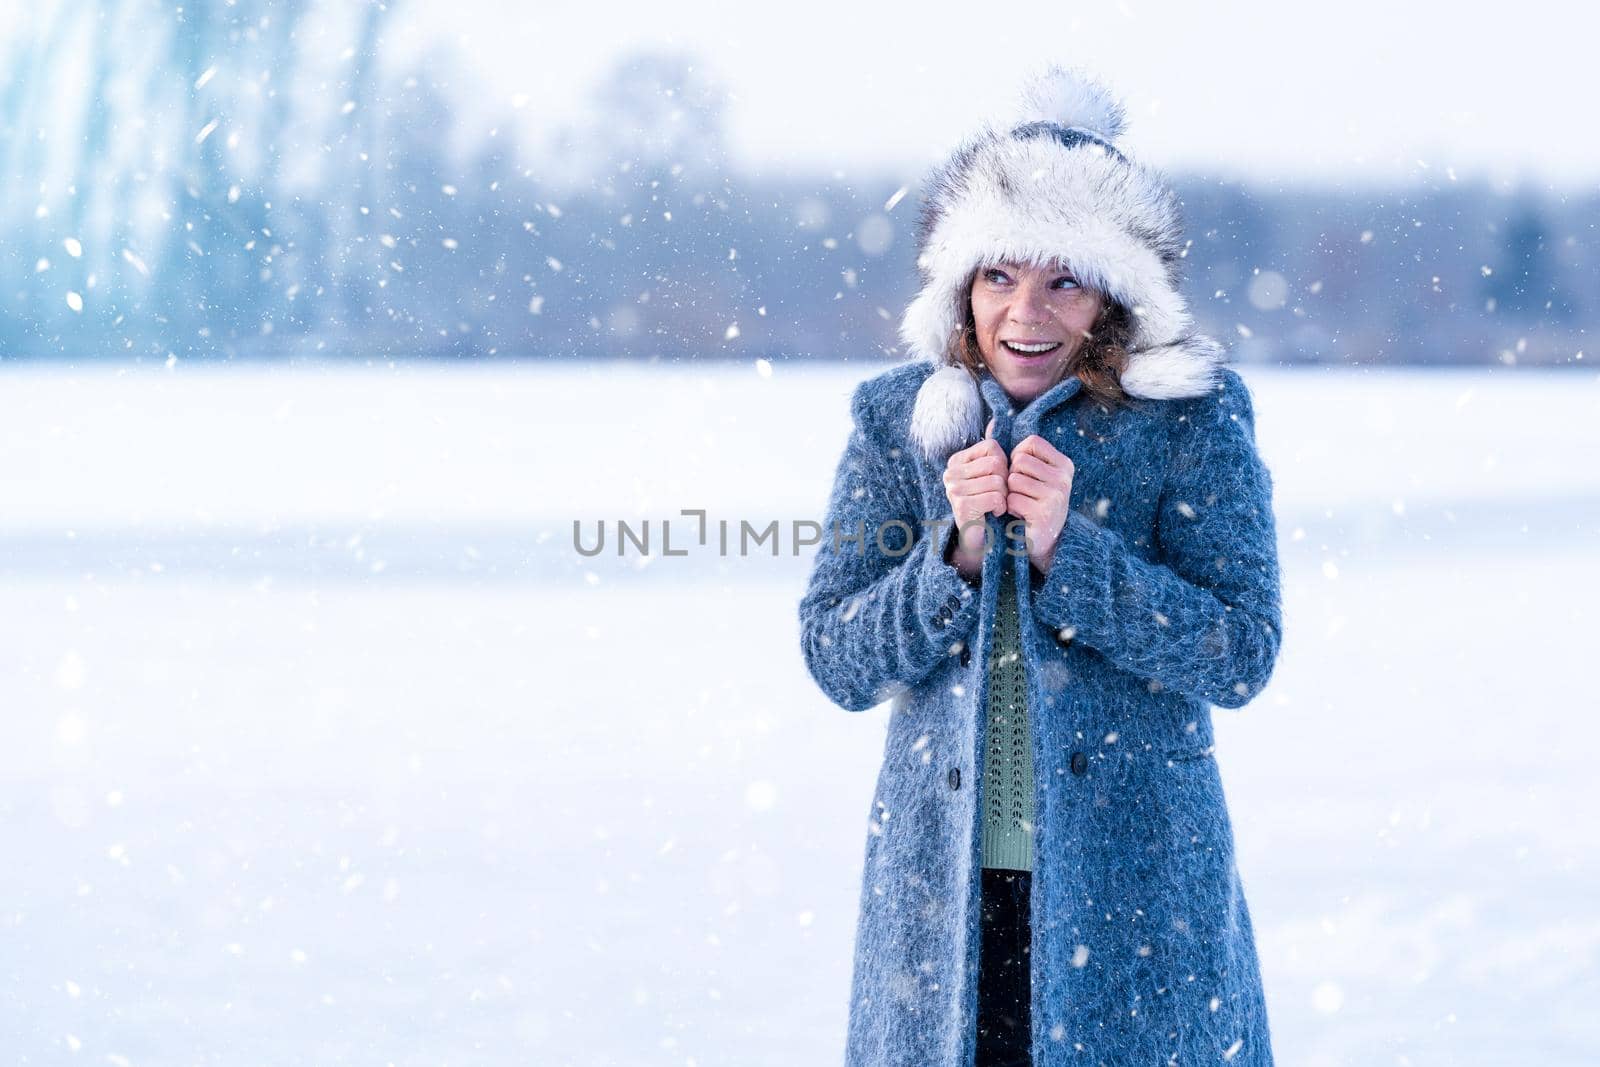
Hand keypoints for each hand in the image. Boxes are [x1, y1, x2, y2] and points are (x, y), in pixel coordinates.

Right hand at [941, 417, 1006, 579]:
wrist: (982, 540)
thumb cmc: (989, 506)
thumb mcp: (993, 475)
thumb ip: (992, 452)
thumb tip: (995, 421)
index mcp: (957, 461)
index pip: (993, 448)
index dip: (1004, 466)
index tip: (997, 482)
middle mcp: (950, 473)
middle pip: (996, 463)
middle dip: (1005, 482)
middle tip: (998, 496)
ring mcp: (953, 489)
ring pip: (998, 480)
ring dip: (1004, 496)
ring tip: (994, 506)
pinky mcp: (960, 505)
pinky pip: (995, 496)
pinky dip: (1000, 507)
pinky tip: (992, 514)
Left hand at [1005, 433, 1074, 575]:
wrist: (1040, 540)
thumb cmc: (1031, 501)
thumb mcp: (1029, 473)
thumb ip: (1015, 449)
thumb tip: (991, 422)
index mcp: (1064, 464)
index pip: (1030, 444)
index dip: (1017, 458)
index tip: (1023, 474)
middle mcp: (1064, 478)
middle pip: (1019, 461)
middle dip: (1012, 477)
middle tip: (1022, 493)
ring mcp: (1057, 496)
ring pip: (1013, 480)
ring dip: (1010, 494)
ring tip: (1022, 504)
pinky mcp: (1045, 513)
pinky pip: (1012, 499)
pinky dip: (1010, 508)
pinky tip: (1021, 516)